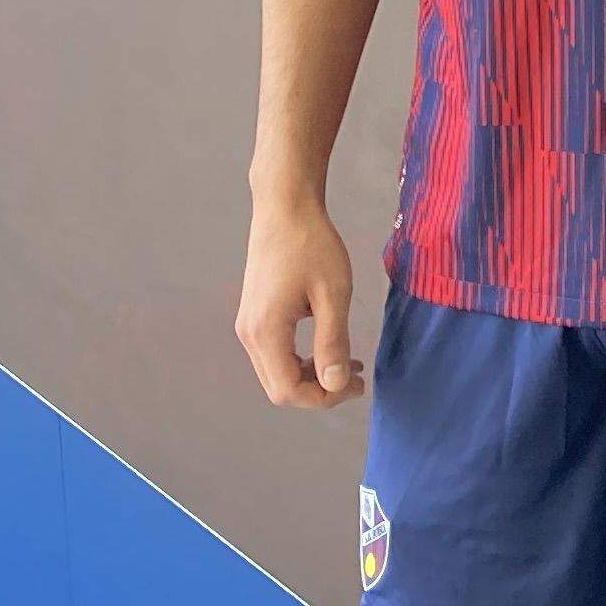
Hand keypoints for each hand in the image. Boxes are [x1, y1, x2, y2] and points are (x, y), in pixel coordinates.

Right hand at [236, 195, 364, 407]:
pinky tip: (329, 346)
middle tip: (355, 377)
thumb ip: (333, 342)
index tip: (356, 384)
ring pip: (277, 373)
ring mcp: (248, 325)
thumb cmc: (312, 245)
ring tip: (348, 363)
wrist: (285, 208)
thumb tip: (335, 385)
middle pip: (279, 388)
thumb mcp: (333, 294)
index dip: (324, 398)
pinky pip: (275, 353)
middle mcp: (249, 334)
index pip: (288, 391)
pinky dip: (302, 360)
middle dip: (319, 391)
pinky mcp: (255, 315)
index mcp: (266, 331)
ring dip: (312, 376)